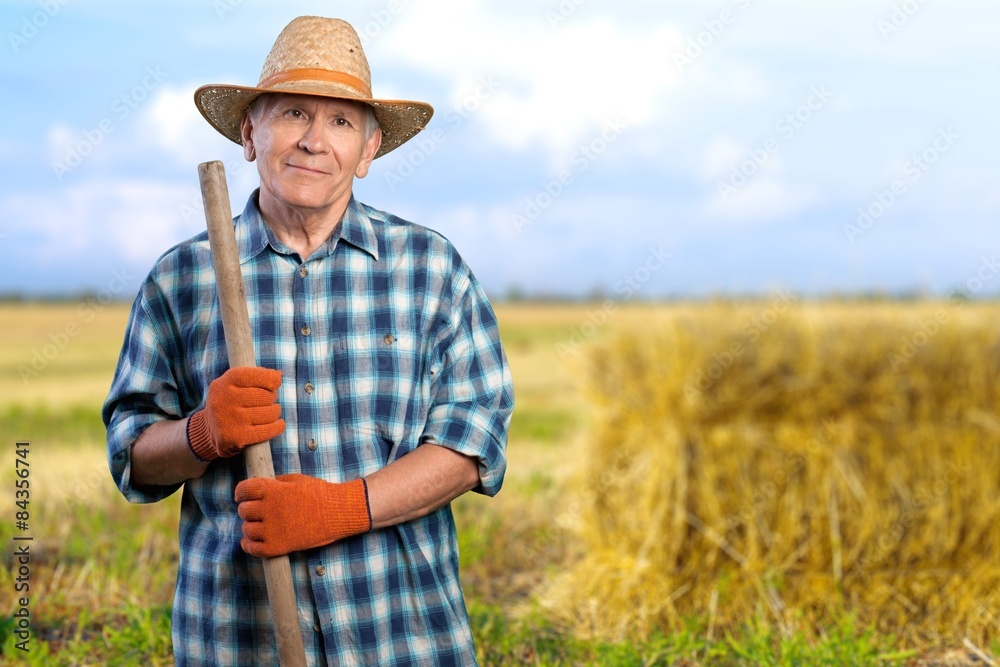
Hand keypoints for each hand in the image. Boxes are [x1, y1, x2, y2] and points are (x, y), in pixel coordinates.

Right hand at [186, 366, 284, 460]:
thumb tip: (278, 375)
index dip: (271, 379)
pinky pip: (270, 429)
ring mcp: (231, 420)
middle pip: (266, 396)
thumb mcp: (233, 384)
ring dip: (275, 413)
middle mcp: (225, 400)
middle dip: (271, 398)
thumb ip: (255, 375)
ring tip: (267, 413)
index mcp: (224, 383)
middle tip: (265, 401)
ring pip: (270, 413)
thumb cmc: (230, 402)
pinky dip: (278, 426)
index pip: (256, 375)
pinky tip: (277, 424)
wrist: (209, 430)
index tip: (275, 383)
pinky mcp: (238, 437)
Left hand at [235, 474, 371, 557]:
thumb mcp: (296, 480)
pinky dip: (248, 545)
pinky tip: (251, 541)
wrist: (338, 513)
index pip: (244, 489)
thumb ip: (275, 483)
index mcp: (273, 490)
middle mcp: (269, 509)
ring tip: (259, 525)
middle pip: (243, 510)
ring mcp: (273, 529)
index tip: (241, 496)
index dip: (240, 493)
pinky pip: (253, 548)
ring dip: (250, 527)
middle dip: (247, 509)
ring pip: (246, 529)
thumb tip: (260, 489)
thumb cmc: (320, 494)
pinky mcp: (278, 546)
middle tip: (255, 511)